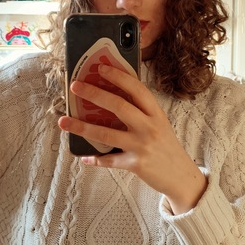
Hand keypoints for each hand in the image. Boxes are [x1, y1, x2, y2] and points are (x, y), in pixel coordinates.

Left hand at [58, 64, 206, 213]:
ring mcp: (142, 145)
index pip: (136, 89)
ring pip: (107, 133)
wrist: (181, 176)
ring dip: (82, 127)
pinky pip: (110, 160)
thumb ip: (142, 112)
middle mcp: (149, 126)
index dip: (118, 76)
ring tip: (63, 121)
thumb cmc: (166, 147)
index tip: (100, 68)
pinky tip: (84, 156)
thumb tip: (112, 96)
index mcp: (156, 113)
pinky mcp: (135, 164)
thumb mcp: (160, 124)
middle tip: (75, 86)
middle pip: (119, 106)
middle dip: (94, 94)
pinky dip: (96, 159)